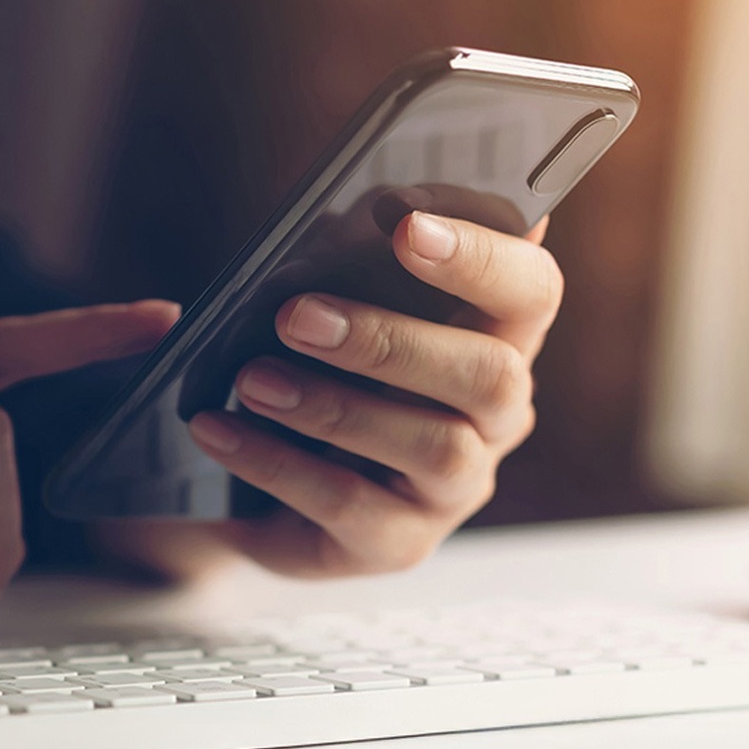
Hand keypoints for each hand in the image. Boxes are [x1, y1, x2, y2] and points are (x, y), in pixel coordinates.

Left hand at [145, 213, 559, 578]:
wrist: (248, 476)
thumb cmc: (307, 362)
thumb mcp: (322, 296)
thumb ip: (345, 251)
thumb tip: (363, 206)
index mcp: (495, 336)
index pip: (531, 289)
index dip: (482, 257)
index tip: (406, 226)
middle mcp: (496, 415)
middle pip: (490, 374)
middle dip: (390, 340)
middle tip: (295, 315)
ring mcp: (456, 487)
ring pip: (431, 445)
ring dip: (332, 406)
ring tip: (251, 379)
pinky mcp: (400, 542)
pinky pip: (350, 505)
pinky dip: (276, 461)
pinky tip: (218, 429)